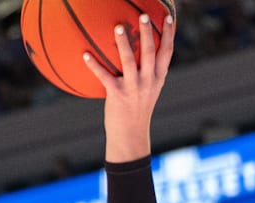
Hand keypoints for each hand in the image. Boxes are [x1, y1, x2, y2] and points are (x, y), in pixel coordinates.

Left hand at [83, 13, 174, 161]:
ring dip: (123, 43)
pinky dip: (94, 65)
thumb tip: (143, 53)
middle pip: (150, 52)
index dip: (169, 33)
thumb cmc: (137, 109)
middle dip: (148, 32)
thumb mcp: (149, 90)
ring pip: (129, 61)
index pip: (167, 52)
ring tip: (118, 27)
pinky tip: (85, 55)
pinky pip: (104, 76)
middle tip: (143, 15)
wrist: (131, 134)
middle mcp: (148, 81)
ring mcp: (133, 88)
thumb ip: (149, 73)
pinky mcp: (117, 95)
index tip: (168, 17)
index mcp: (158, 77)